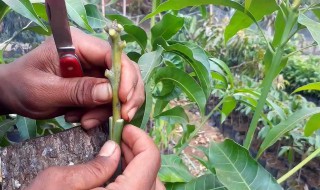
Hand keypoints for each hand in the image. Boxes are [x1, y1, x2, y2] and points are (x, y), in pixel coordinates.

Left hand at [0, 28, 144, 128]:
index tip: (123, 99)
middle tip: (123, 116)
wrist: (13, 94)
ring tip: (85, 121)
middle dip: (126, 96)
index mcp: (78, 44)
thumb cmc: (22, 86)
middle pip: (125, 70)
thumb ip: (77, 91)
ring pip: (119, 88)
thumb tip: (110, 93)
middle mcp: (91, 54)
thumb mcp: (45, 90)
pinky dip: (101, 113)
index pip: (111, 54)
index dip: (124, 75)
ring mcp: (94, 70)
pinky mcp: (94, 85)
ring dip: (108, 109)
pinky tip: (83, 119)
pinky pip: (109, 100)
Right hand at [27, 125, 164, 189]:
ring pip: (150, 188)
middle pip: (154, 176)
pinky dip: (135, 181)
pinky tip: (118, 174)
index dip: (141, 139)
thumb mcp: (61, 182)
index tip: (125, 129)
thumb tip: (115, 149)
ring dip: (141, 168)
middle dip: (141, 152)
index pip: (150, 160)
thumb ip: (95, 166)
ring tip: (121, 155)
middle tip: (122, 140)